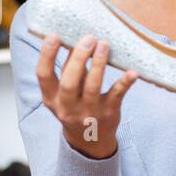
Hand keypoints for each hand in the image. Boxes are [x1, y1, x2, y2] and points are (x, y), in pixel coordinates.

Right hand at [36, 33, 137, 159]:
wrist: (90, 140)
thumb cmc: (75, 106)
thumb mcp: (62, 94)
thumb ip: (66, 71)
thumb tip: (74, 39)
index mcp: (51, 98)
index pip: (43, 75)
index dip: (47, 55)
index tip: (54, 36)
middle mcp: (67, 107)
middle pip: (69, 82)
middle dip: (78, 58)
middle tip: (88, 38)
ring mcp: (88, 112)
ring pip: (92, 86)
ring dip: (98, 64)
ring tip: (104, 45)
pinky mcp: (108, 113)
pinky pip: (116, 95)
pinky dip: (125, 83)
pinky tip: (132, 72)